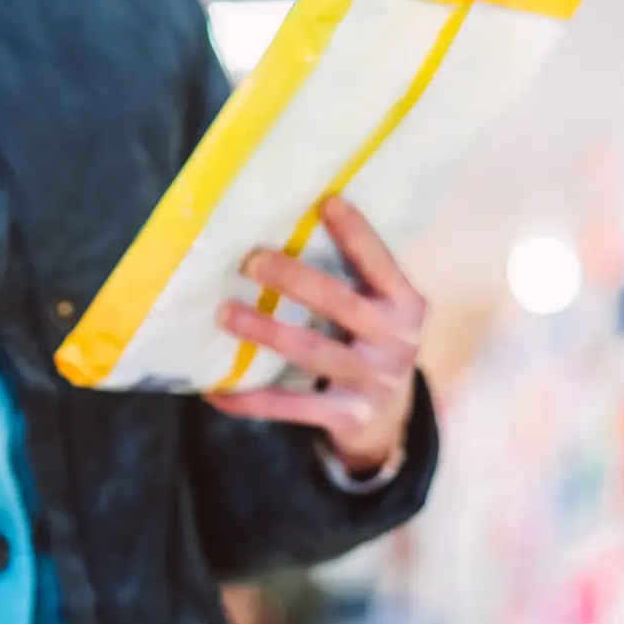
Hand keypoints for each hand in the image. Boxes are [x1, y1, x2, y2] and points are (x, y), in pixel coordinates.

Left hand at [207, 197, 426, 475]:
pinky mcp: (346, 417)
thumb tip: (294, 226)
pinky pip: (291, 406)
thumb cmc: (372, 344)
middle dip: (294, 279)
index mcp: (406, 306)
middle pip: (340, 303)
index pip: (381, 264)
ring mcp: (372, 382)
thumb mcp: (381, 311)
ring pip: (312, 351)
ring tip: (225, 314)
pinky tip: (217, 391)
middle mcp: (396, 342)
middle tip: (251, 260)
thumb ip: (356, 279)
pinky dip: (251, 400)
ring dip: (266, 331)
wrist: (388, 421)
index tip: (326, 202)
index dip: (357, 234)